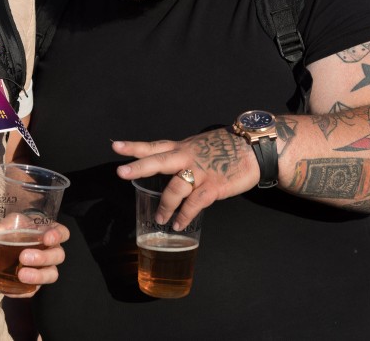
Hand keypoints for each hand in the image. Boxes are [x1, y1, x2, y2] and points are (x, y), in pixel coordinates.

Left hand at [6, 222, 68, 297]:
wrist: (5, 247)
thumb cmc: (14, 230)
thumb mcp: (10, 223)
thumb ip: (5, 225)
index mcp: (49, 233)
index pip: (62, 233)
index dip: (58, 236)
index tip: (46, 239)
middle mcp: (52, 251)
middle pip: (58, 256)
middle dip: (43, 257)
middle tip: (23, 257)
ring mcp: (46, 269)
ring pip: (52, 275)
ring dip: (38, 276)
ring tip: (21, 275)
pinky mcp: (35, 283)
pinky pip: (34, 290)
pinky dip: (23, 292)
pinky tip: (9, 290)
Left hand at [112, 128, 257, 230]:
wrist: (254, 149)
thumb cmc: (225, 148)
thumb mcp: (198, 146)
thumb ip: (181, 155)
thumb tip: (166, 164)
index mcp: (181, 148)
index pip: (154, 146)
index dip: (134, 147)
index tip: (115, 146)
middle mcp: (187, 157)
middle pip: (158, 161)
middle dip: (139, 167)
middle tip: (121, 173)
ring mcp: (200, 171)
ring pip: (175, 188)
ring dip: (165, 206)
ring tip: (159, 219)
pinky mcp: (214, 186)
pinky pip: (195, 204)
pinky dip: (185, 215)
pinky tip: (179, 224)